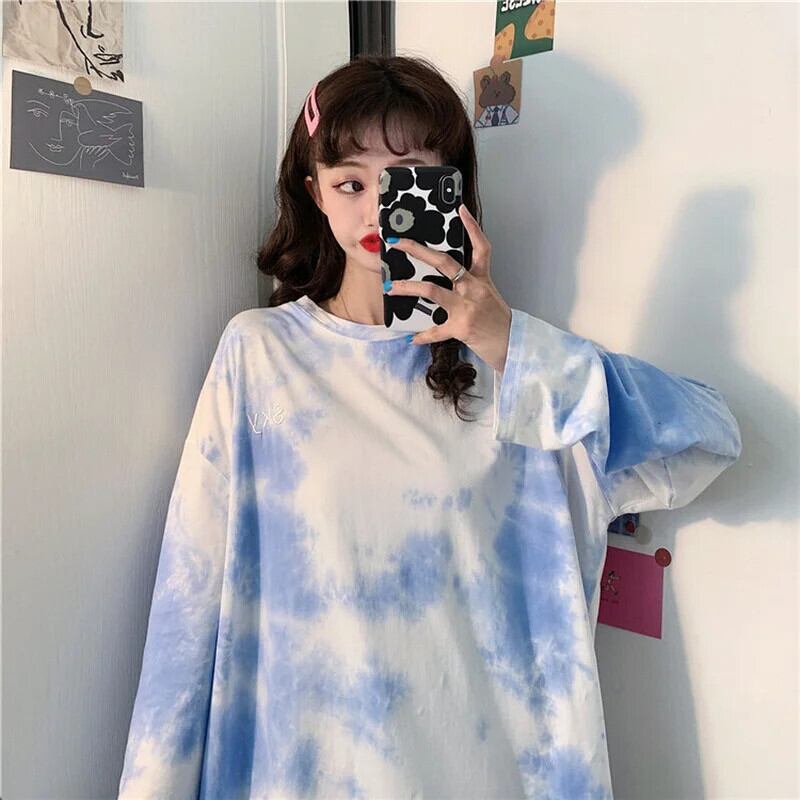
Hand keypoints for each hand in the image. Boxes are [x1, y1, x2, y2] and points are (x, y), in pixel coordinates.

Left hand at [385, 204, 512, 373]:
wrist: (511, 343)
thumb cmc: (497, 320)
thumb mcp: (488, 295)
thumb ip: (469, 284)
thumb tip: (446, 278)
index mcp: (482, 279)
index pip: (480, 247)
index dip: (472, 226)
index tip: (460, 209)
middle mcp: (473, 289)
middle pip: (445, 262)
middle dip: (418, 250)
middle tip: (397, 242)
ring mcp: (466, 307)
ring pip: (432, 290)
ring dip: (409, 287)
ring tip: (391, 287)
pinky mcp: (461, 327)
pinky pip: (437, 330)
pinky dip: (424, 336)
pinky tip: (413, 338)